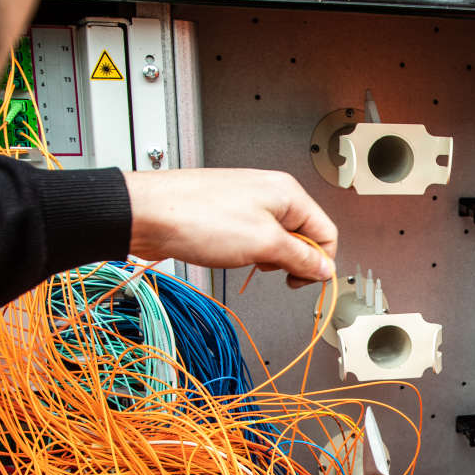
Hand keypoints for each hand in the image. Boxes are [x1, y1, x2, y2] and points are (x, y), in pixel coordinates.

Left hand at [124, 168, 337, 285]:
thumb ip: (301, 257)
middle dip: (291, 259)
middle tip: (270, 268)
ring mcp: (248, 202)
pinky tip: (231, 253)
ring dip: (268, 257)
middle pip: (303, 236)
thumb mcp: (263, 244)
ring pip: (277, 239)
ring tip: (246, 258)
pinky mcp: (228, 213)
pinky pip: (253, 237)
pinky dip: (248, 252)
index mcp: (288, 193)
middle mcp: (271, 193)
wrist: (148, 213)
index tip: (304, 281)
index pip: (326, 232)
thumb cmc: (199, 217)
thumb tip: (324, 269)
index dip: (319, 262)